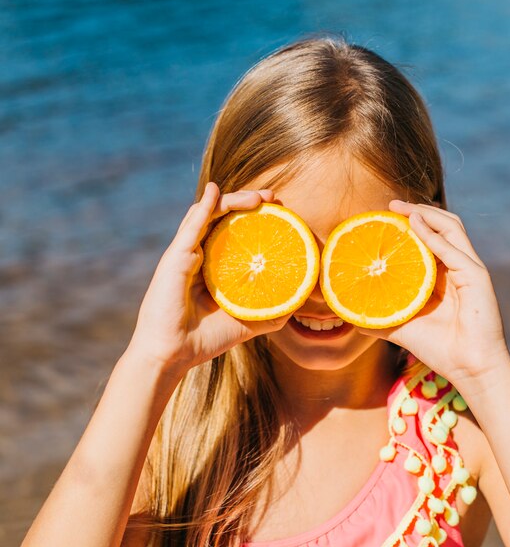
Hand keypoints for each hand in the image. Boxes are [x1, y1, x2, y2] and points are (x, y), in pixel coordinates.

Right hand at [126, 182, 290, 376]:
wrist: (173, 355)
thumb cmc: (205, 339)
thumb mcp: (247, 322)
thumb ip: (270, 310)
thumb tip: (299, 299)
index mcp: (213, 268)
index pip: (235, 233)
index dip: (255, 218)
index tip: (279, 211)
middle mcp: (198, 257)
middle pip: (224, 219)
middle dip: (249, 203)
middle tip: (274, 198)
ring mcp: (185, 255)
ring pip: (209, 216)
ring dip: (233, 200)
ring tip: (258, 196)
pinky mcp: (175, 258)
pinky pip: (191, 226)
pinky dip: (204, 206)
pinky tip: (214, 191)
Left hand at [357, 200, 509, 390]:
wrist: (469, 369)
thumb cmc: (439, 349)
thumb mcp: (402, 328)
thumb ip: (380, 319)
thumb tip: (351, 317)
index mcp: (444, 276)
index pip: (429, 240)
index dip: (409, 225)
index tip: (383, 218)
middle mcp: (457, 268)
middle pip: (441, 226)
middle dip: (416, 211)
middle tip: (391, 205)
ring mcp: (469, 269)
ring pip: (450, 228)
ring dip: (425, 213)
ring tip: (401, 207)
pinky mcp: (476, 276)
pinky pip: (452, 249)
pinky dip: (432, 235)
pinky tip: (414, 225)